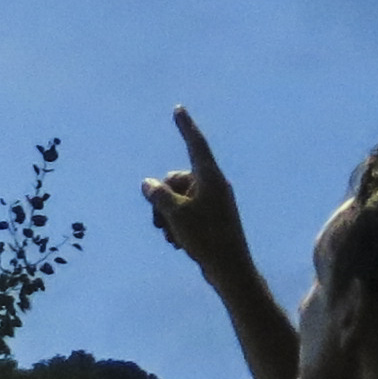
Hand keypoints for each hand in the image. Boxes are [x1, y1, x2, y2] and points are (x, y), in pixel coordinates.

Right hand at [140, 107, 255, 289]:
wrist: (230, 270)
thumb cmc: (206, 237)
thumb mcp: (175, 214)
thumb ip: (158, 195)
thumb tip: (147, 183)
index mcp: (209, 177)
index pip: (195, 144)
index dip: (185, 127)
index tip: (179, 109)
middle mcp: (213, 186)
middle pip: (176, 180)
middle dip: (163, 200)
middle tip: (160, 223)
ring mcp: (214, 203)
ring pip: (178, 200)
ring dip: (169, 217)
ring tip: (172, 237)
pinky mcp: (212, 219)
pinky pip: (187, 214)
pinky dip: (178, 225)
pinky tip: (179, 244)